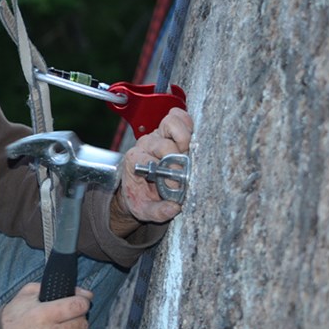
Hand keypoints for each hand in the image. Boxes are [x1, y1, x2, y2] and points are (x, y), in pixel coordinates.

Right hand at [1, 283, 91, 328]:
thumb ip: (54, 288)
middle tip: (69, 315)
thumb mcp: (26, 296)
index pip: (77, 306)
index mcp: (41, 316)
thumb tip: (86, 294)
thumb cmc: (14, 320)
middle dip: (79, 317)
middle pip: (82, 324)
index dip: (82, 301)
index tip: (79, 301)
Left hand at [118, 107, 193, 223]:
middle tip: (185, 172)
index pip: (153, 161)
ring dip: (185, 136)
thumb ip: (158, 211)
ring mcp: (157, 135)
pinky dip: (187, 123)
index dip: (168, 174)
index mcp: (135, 161)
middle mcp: (145, 144)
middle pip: (165, 144)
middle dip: (179, 160)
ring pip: (171, 122)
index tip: (177, 187)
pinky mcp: (168, 130)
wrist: (136, 187)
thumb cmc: (141, 196)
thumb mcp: (144, 210)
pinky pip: (177, 117)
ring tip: (190, 151)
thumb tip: (174, 208)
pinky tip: (193, 138)